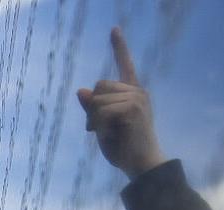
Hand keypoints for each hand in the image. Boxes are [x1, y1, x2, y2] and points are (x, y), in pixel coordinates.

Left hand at [77, 27, 166, 179]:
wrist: (143, 166)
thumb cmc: (125, 150)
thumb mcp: (104, 127)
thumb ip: (94, 109)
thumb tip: (80, 91)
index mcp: (133, 93)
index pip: (125, 65)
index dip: (119, 47)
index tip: (114, 29)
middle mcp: (137, 92)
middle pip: (100, 85)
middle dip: (92, 107)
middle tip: (93, 129)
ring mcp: (136, 98)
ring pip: (98, 99)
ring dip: (94, 120)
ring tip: (103, 135)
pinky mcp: (132, 108)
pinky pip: (101, 112)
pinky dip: (98, 126)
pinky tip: (109, 136)